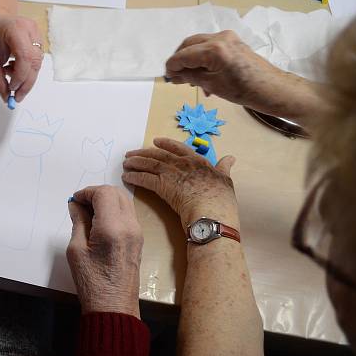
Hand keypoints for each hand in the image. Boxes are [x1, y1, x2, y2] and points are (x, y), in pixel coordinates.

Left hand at [0, 13, 43, 101]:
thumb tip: (5, 95)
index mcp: (16, 29)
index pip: (25, 56)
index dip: (20, 76)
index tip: (12, 88)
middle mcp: (31, 30)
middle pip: (35, 62)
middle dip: (26, 83)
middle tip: (16, 96)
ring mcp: (37, 34)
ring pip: (37, 64)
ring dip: (25, 77)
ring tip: (8, 73)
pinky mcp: (38, 40)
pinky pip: (36, 61)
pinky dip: (26, 70)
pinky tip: (14, 67)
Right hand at [66, 185, 143, 316]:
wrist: (114, 307)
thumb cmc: (91, 282)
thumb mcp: (76, 250)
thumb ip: (78, 222)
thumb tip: (76, 205)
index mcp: (112, 228)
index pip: (103, 193)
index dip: (86, 192)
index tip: (74, 201)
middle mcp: (129, 226)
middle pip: (116, 193)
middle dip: (96, 193)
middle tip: (80, 205)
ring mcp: (137, 232)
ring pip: (124, 201)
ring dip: (106, 200)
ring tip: (88, 214)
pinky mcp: (139, 239)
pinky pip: (127, 213)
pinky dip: (113, 210)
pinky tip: (99, 222)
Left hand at [122, 138, 238, 229]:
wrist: (212, 213)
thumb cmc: (221, 201)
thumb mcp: (226, 180)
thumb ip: (224, 168)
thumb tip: (231, 158)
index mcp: (198, 162)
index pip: (179, 148)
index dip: (166, 144)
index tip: (155, 141)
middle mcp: (183, 164)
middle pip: (159, 155)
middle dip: (143, 153)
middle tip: (131, 154)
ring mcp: (172, 174)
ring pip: (150, 164)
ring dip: (136, 163)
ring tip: (125, 163)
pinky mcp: (162, 186)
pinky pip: (144, 179)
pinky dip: (134, 177)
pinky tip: (126, 177)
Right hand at [165, 30, 285, 107]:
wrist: (272, 89)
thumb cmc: (243, 91)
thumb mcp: (212, 85)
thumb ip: (190, 76)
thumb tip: (174, 75)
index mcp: (214, 49)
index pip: (183, 55)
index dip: (172, 67)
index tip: (167, 78)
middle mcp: (219, 37)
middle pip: (188, 44)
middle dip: (180, 60)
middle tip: (176, 77)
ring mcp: (228, 37)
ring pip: (198, 44)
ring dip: (191, 59)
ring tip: (191, 80)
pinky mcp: (233, 41)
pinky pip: (210, 46)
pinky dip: (202, 58)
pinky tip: (203, 75)